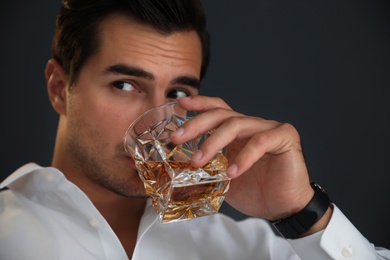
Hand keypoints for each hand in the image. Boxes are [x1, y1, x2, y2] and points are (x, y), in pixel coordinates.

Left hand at [171, 96, 313, 220]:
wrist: (283, 208)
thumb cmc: (255, 191)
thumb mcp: (222, 178)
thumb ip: (207, 167)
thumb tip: (179, 167)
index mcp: (238, 131)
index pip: (218, 110)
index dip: (200, 104)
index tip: (181, 105)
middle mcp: (252, 125)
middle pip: (222, 114)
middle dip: (196, 124)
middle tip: (176, 138)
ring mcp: (269, 128)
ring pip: (237, 124)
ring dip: (213, 142)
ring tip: (198, 161)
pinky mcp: (284, 137)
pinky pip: (260, 142)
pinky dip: (243, 157)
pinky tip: (232, 172)